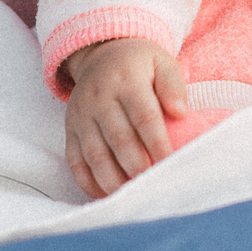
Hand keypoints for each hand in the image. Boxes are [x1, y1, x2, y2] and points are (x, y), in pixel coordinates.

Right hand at [63, 37, 187, 197]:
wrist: (100, 54)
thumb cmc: (139, 64)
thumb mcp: (161, 62)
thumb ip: (173, 85)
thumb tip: (181, 112)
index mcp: (126, 81)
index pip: (143, 116)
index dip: (157, 142)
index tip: (171, 163)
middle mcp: (100, 99)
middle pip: (119, 139)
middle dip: (137, 166)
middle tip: (153, 186)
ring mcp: (81, 116)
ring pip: (95, 154)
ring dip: (112, 179)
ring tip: (131, 196)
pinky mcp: (69, 130)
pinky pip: (74, 159)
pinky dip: (87, 181)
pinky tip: (104, 194)